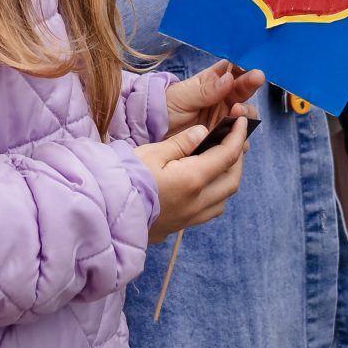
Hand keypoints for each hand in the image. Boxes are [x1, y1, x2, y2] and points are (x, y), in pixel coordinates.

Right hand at [136, 122, 249, 242]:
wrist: (106, 215)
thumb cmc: (125, 179)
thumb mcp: (151, 153)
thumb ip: (181, 143)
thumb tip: (203, 133)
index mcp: (192, 179)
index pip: (227, 155)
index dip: (238, 136)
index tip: (241, 122)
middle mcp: (197, 201)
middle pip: (232, 179)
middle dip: (237, 158)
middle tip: (232, 139)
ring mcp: (190, 217)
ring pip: (224, 198)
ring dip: (228, 178)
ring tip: (219, 161)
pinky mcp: (180, 226)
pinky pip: (210, 211)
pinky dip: (216, 195)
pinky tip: (204, 185)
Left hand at [163, 61, 264, 137]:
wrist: (153, 132)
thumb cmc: (166, 107)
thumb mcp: (183, 95)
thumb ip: (206, 89)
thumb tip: (229, 78)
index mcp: (214, 82)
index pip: (234, 70)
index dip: (245, 68)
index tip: (252, 69)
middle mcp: (224, 99)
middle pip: (244, 92)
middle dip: (250, 86)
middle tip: (254, 80)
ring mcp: (225, 119)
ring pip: (246, 116)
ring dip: (246, 113)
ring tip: (237, 111)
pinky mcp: (224, 139)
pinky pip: (239, 139)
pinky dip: (241, 136)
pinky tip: (237, 135)